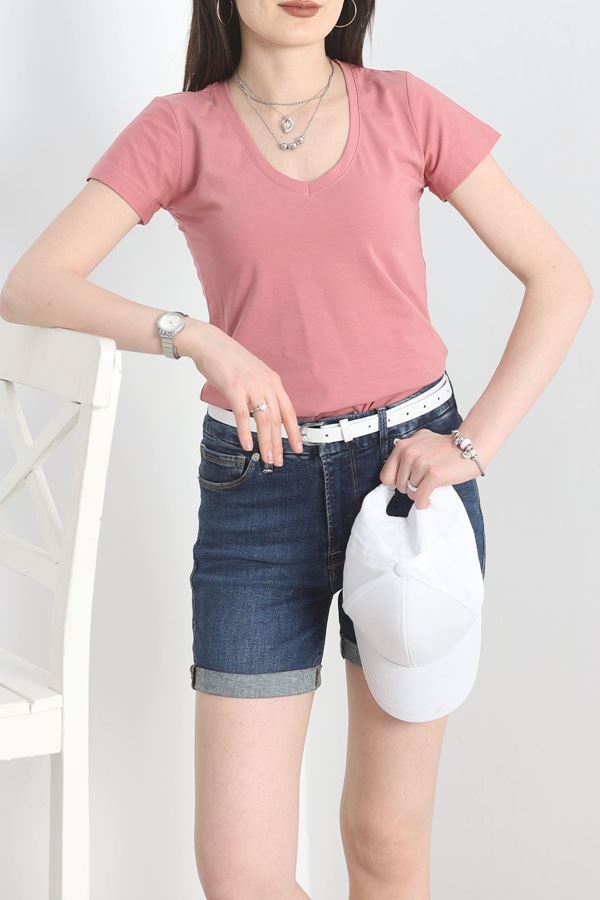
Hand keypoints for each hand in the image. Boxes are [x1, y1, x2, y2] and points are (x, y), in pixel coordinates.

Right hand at [179, 320, 303, 464]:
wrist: (209, 342)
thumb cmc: (228, 360)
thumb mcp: (253, 374)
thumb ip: (262, 391)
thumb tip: (266, 412)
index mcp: (272, 381)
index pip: (288, 411)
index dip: (294, 431)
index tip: (297, 447)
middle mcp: (265, 383)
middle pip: (277, 419)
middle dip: (279, 443)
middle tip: (278, 461)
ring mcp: (250, 385)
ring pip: (264, 419)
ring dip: (266, 441)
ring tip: (267, 458)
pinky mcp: (234, 388)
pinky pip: (242, 415)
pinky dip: (244, 432)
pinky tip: (247, 445)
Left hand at [379, 427, 480, 509]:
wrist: (472, 443)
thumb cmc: (448, 446)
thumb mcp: (421, 441)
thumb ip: (407, 452)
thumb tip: (394, 472)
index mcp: (403, 446)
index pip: (386, 475)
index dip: (396, 482)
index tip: (407, 482)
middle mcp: (409, 453)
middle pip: (399, 486)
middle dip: (410, 488)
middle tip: (423, 483)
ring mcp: (421, 463)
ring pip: (411, 492)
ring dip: (420, 494)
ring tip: (430, 487)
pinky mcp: (434, 474)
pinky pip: (420, 497)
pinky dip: (424, 502)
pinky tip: (429, 499)